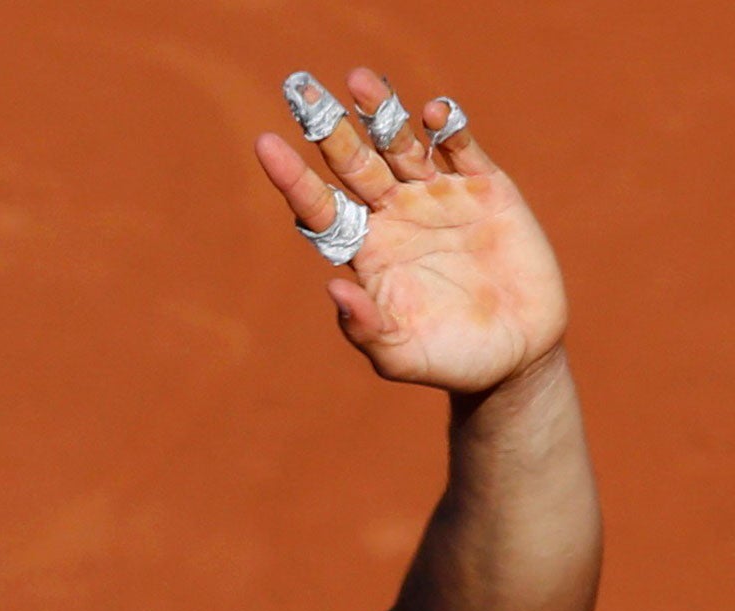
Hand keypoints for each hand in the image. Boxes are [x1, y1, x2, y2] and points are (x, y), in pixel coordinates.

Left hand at [257, 70, 564, 394]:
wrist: (514, 356)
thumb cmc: (446, 360)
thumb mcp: (398, 355)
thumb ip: (364, 328)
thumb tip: (333, 288)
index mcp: (365, 250)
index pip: (319, 206)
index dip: (293, 176)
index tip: (266, 144)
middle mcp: (394, 217)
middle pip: (353, 162)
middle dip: (327, 126)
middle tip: (299, 88)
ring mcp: (439, 198)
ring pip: (401, 145)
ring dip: (379, 112)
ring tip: (357, 80)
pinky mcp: (487, 190)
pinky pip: (462, 148)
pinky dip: (449, 127)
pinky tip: (433, 112)